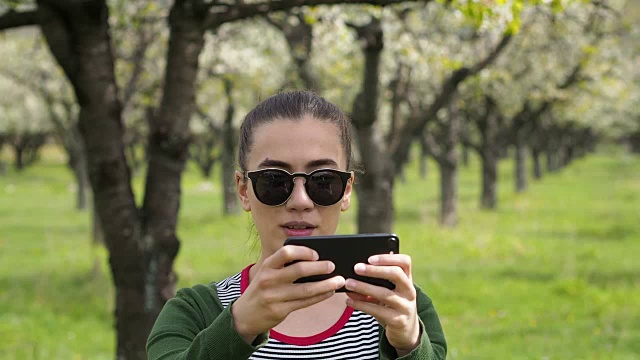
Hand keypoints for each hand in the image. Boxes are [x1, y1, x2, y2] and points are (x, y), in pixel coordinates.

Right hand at [231, 245, 345, 342]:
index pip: (286, 252)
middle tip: (333, 265)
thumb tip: (318, 261)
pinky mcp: (279, 311)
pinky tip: (329, 292)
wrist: (245, 315)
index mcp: (267, 265)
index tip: (317, 254)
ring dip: (325, 284)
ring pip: (305, 289)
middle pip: (299, 270)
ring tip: (339, 280)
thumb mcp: (268, 273)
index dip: (303, 252)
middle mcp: (269, 279)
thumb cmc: (263, 289)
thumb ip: (286, 267)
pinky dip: (320, 296)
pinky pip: (305, 302)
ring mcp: (274, 296)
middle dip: (319, 267)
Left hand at [345, 254, 419, 355]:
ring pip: (385, 294)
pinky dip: (361, 305)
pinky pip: (377, 311)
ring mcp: (406, 306)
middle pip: (396, 274)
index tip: (370, 258)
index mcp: (407, 279)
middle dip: (375, 270)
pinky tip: (349, 301)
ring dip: (364, 287)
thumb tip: (353, 273)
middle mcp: (409, 291)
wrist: (405, 330)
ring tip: (348, 283)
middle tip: (356, 268)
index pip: (405, 262)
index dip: (388, 258)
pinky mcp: (398, 320)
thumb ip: (376, 281)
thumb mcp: (388, 291)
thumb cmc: (392, 304)